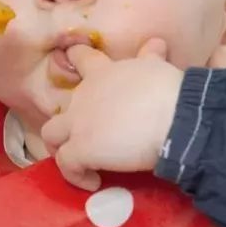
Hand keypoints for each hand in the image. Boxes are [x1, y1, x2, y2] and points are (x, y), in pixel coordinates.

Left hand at [40, 38, 182, 190]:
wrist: (174, 118)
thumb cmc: (168, 92)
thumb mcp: (156, 68)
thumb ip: (150, 58)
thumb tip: (156, 44)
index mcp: (103, 73)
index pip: (81, 59)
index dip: (77, 65)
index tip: (78, 69)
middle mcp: (83, 95)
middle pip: (62, 107)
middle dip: (73, 123)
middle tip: (92, 137)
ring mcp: (77, 123)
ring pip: (51, 135)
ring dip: (62, 148)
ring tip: (79, 162)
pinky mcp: (80, 149)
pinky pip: (66, 165)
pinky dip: (76, 176)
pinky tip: (93, 183)